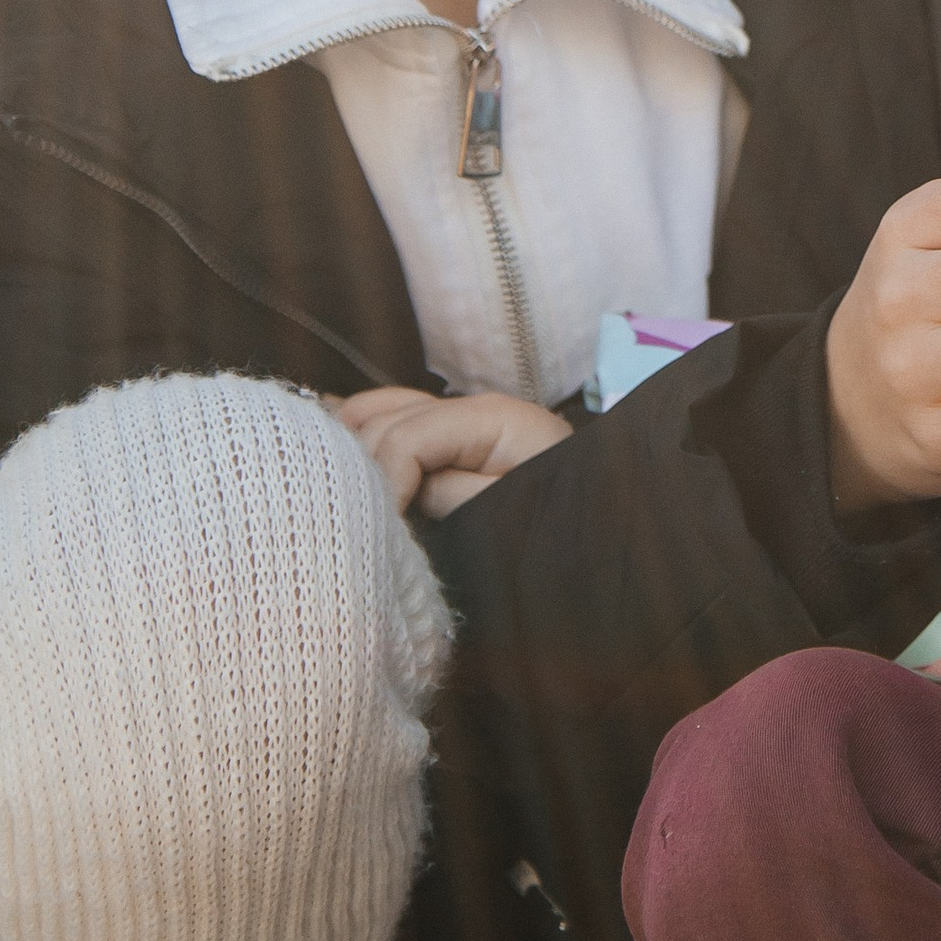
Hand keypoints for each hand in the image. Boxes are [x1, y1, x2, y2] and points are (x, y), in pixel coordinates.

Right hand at [335, 385, 573, 520]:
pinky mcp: (452, 440)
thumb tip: (398, 493)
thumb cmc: (566, 521)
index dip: (382, 483)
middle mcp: (470, 408)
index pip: (407, 437)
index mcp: (492, 418)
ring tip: (336, 492)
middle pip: (386, 421)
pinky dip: (364, 436)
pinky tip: (339, 459)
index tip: (374, 533)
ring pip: (380, 412)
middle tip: (353, 519)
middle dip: (363, 467)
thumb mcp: (515, 512)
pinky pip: (394, 421)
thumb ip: (454, 496)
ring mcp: (459, 419)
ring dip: (355, 450)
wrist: (603, 526)